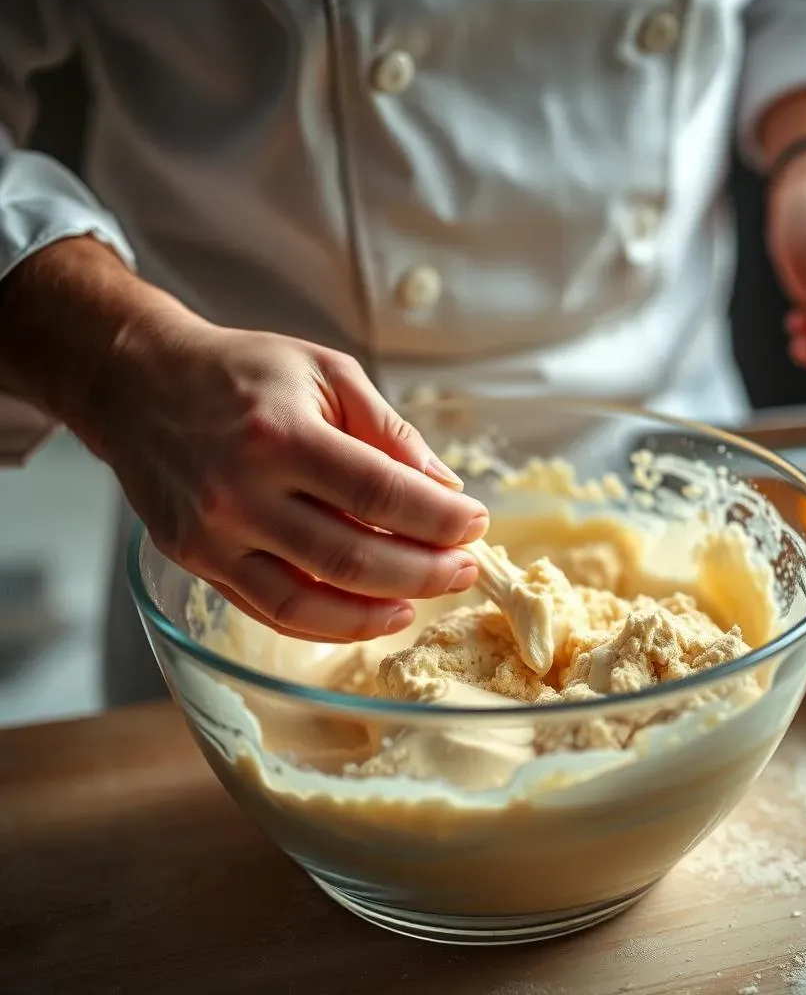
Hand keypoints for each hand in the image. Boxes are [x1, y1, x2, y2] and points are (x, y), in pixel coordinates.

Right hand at [91, 314, 487, 641]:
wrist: (140, 384)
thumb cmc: (241, 371)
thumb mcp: (325, 372)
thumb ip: (388, 429)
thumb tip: (445, 486)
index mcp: (282, 435)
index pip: (379, 492)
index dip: (438, 518)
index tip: (476, 524)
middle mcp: (241, 493)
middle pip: (352, 557)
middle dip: (424, 571)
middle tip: (465, 568)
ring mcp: (213, 536)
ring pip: (311, 602)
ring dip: (380, 612)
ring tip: (424, 601)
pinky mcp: (197, 562)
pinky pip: (272, 611)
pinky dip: (329, 623)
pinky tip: (370, 615)